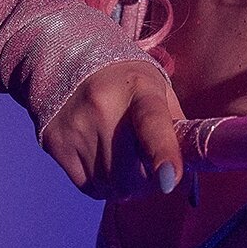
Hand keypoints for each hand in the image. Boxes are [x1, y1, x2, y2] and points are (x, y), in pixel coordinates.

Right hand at [40, 60, 185, 200]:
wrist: (69, 59)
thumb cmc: (127, 83)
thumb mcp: (158, 90)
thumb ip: (176, 127)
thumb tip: (192, 167)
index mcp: (140, 89)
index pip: (152, 124)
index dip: (162, 154)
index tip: (169, 180)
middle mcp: (103, 107)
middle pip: (131, 174)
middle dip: (146, 182)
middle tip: (148, 167)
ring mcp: (76, 126)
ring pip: (110, 187)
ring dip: (124, 185)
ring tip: (123, 159)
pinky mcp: (55, 143)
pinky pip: (89, 188)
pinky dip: (102, 185)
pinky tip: (102, 161)